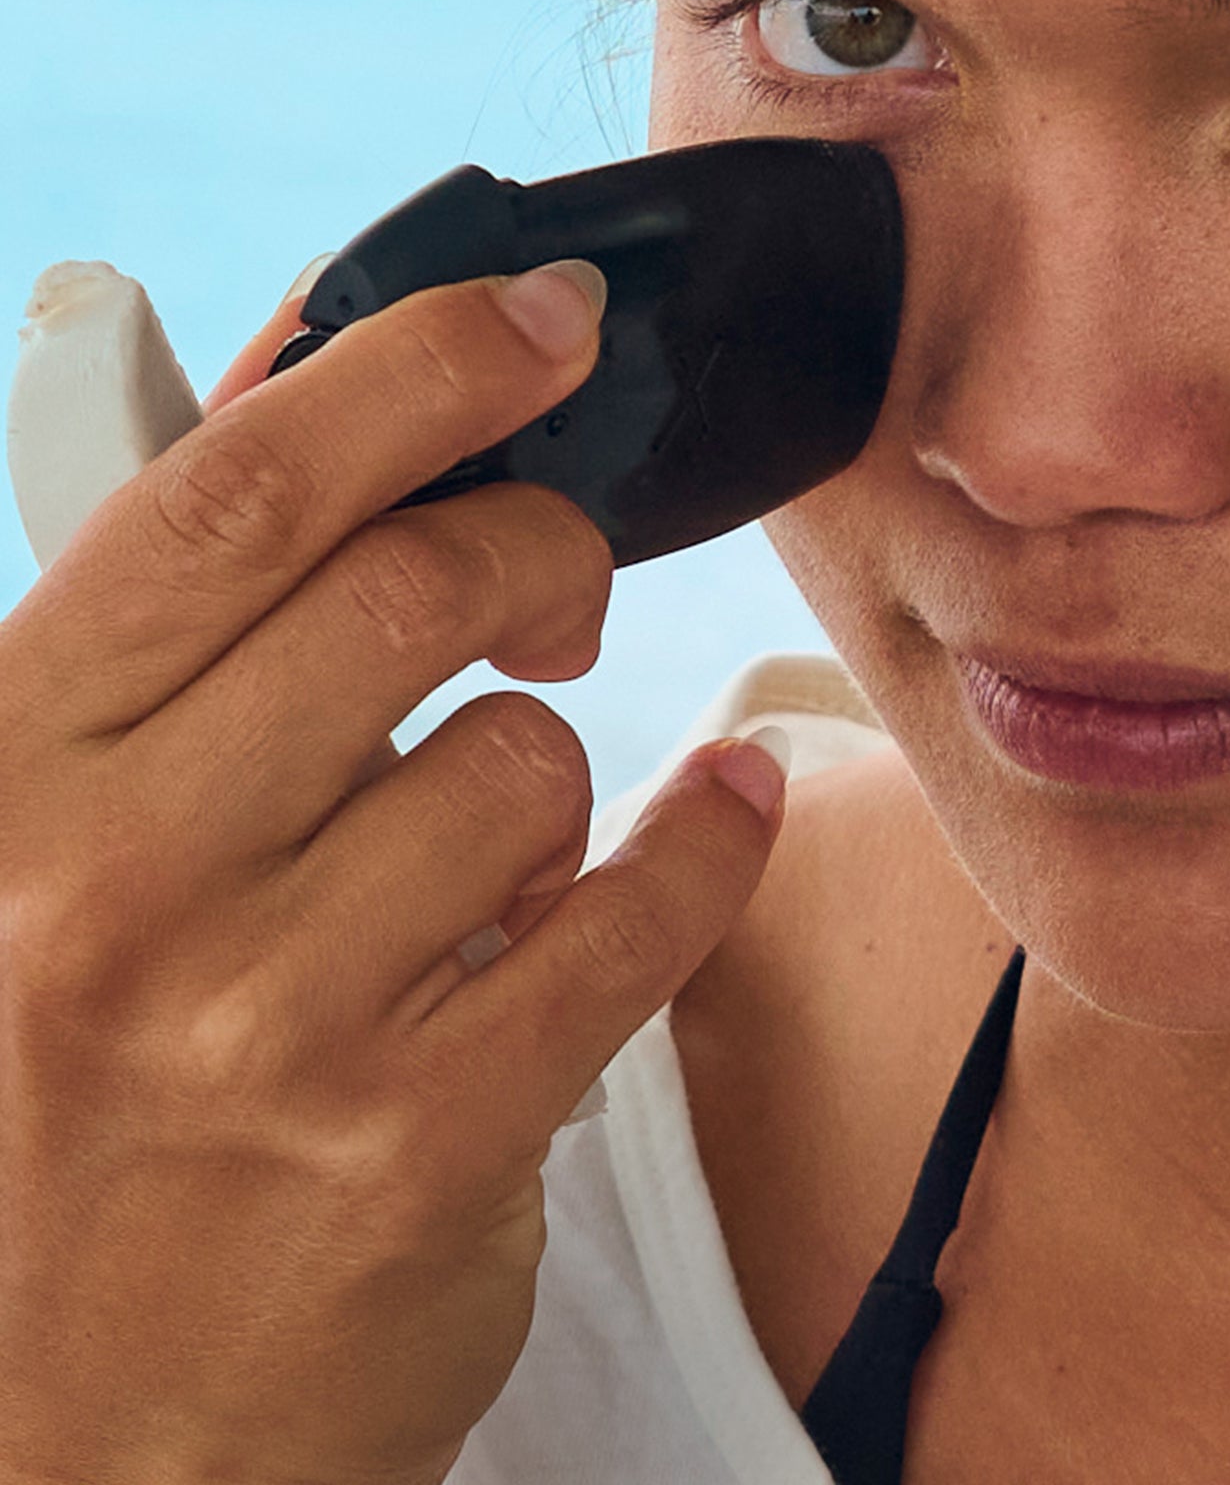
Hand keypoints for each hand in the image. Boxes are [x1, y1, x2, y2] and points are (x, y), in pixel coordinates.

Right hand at [0, 263, 786, 1484]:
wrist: (55, 1453)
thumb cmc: (60, 1107)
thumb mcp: (46, 844)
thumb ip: (184, 633)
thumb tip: (326, 370)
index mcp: (4, 773)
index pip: (234, 495)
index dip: (412, 364)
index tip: (539, 316)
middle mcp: (107, 888)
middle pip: (419, 584)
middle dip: (534, 546)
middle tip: (550, 587)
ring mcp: (265, 1028)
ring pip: (529, 758)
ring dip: (549, 769)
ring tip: (487, 846)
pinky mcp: (417, 1146)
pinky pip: (638, 911)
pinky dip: (702, 840)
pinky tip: (703, 814)